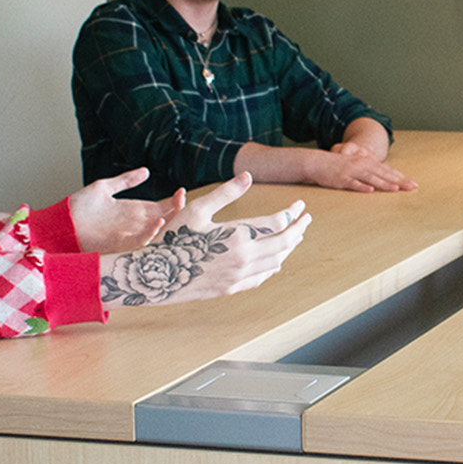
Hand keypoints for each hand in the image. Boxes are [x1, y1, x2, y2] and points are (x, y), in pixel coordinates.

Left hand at [66, 170, 184, 251]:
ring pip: (156, 232)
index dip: (173, 201)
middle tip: (185, 200)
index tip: (182, 191)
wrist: (61, 223)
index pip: (160, 207)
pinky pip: (140, 241)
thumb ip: (126, 181)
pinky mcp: (120, 243)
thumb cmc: (79, 207)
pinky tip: (159, 223)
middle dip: (176, 211)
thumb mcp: (105, 188)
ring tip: (178, 209)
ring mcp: (129, 234)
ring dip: (168, 222)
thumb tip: (146, 171)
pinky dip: (151, 233)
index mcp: (133, 210)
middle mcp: (135, 224)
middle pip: (163, 219)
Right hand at [99, 172, 310, 305]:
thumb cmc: (173, 238)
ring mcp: (238, 276)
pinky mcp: (231, 288)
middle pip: (283, 243)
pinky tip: (275, 260)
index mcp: (237, 236)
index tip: (300, 204)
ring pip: (276, 261)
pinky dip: (273, 266)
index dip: (292, 212)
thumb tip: (248, 175)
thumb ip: (226, 193)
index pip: (277, 222)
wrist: (156, 275)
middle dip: (298, 229)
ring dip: (288, 247)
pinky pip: (261, 277)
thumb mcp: (197, 209)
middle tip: (306, 219)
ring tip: (294, 236)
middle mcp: (243, 258)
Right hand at [308, 145, 416, 192]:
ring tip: (395, 189)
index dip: (401, 177)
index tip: (413, 184)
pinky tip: (370, 191)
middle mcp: (362, 166)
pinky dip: (362, 187)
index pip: (388, 170)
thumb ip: (370, 172)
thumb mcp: (356, 167)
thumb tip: (385, 178)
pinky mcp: (342, 179)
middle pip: (384, 174)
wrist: (317, 162)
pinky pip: (353, 184)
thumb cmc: (338, 166)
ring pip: (371, 178)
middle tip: (412, 187)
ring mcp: (352, 172)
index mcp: (367, 163)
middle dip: (399, 181)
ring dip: (384, 183)